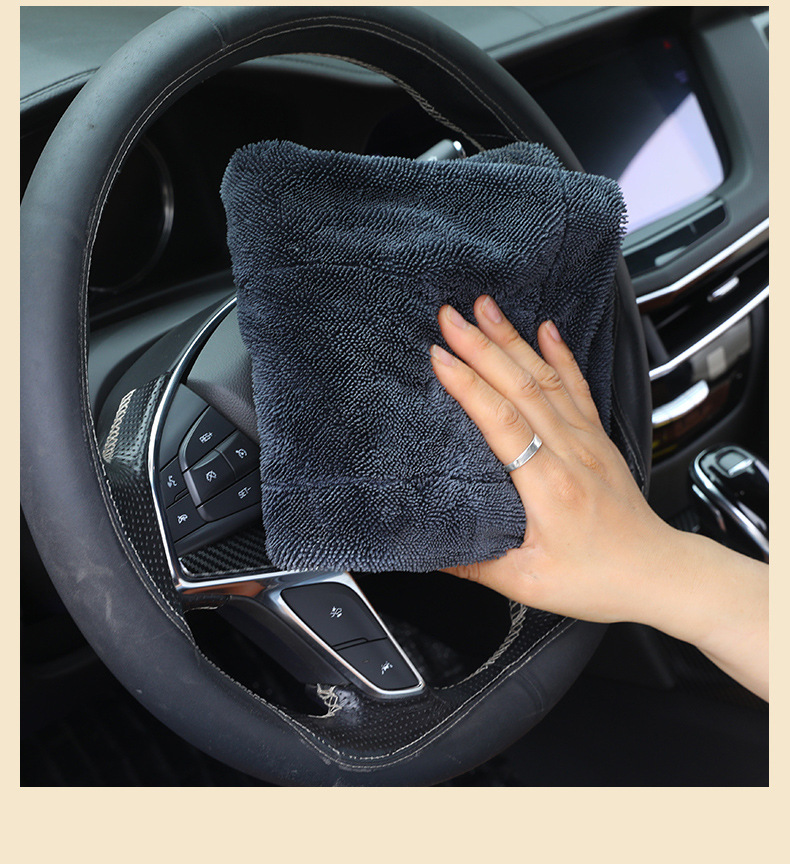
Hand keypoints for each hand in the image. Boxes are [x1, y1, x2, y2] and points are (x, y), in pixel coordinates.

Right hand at [430, 296, 696, 625]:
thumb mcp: (526, 585)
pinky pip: (578, 386)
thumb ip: (474, 564)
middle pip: (521, 385)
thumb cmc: (598, 579)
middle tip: (449, 316)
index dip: (468, 385)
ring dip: (513, 339)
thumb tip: (427, 549)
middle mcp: (570, 452)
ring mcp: (587, 439)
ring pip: (547, 377)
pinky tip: (546, 328)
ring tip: (486, 307)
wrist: (657, 573)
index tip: (439, 357)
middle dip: (481, 345)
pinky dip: (561, 353)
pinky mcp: (598, 437)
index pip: (502, 420)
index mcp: (548, 485)